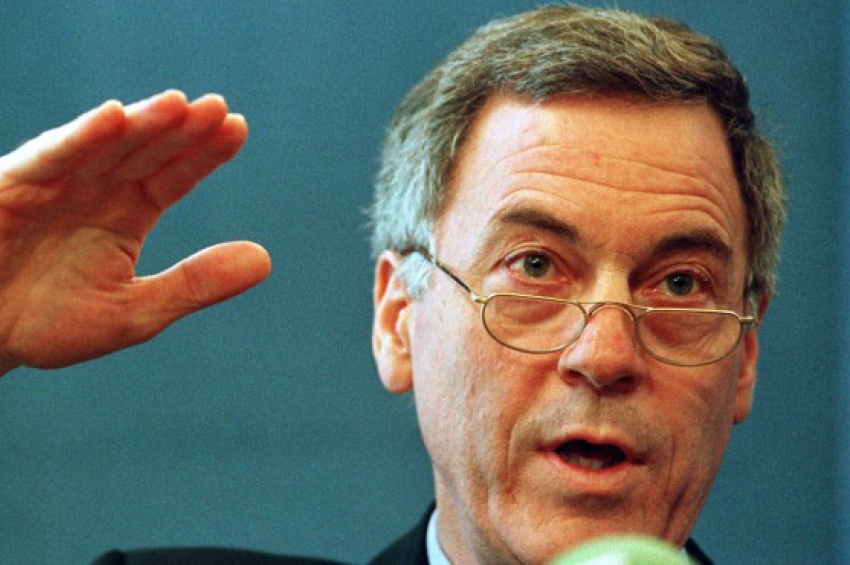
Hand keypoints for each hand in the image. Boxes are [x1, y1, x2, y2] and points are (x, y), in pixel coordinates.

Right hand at [0, 91, 270, 373]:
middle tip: (219, 109)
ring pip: (105, 146)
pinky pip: (51, 158)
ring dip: (141, 124)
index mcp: (127, 214)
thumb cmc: (53, 324)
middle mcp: (96, 191)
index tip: (238, 129)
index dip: (204, 154)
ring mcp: (56, 185)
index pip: (174, 176)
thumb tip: (265, 259)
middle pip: (147, 152)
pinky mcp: (15, 187)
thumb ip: (195, 283)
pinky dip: (81, 138)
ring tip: (179, 105)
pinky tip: (114, 117)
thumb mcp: (136, 310)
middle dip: (181, 130)